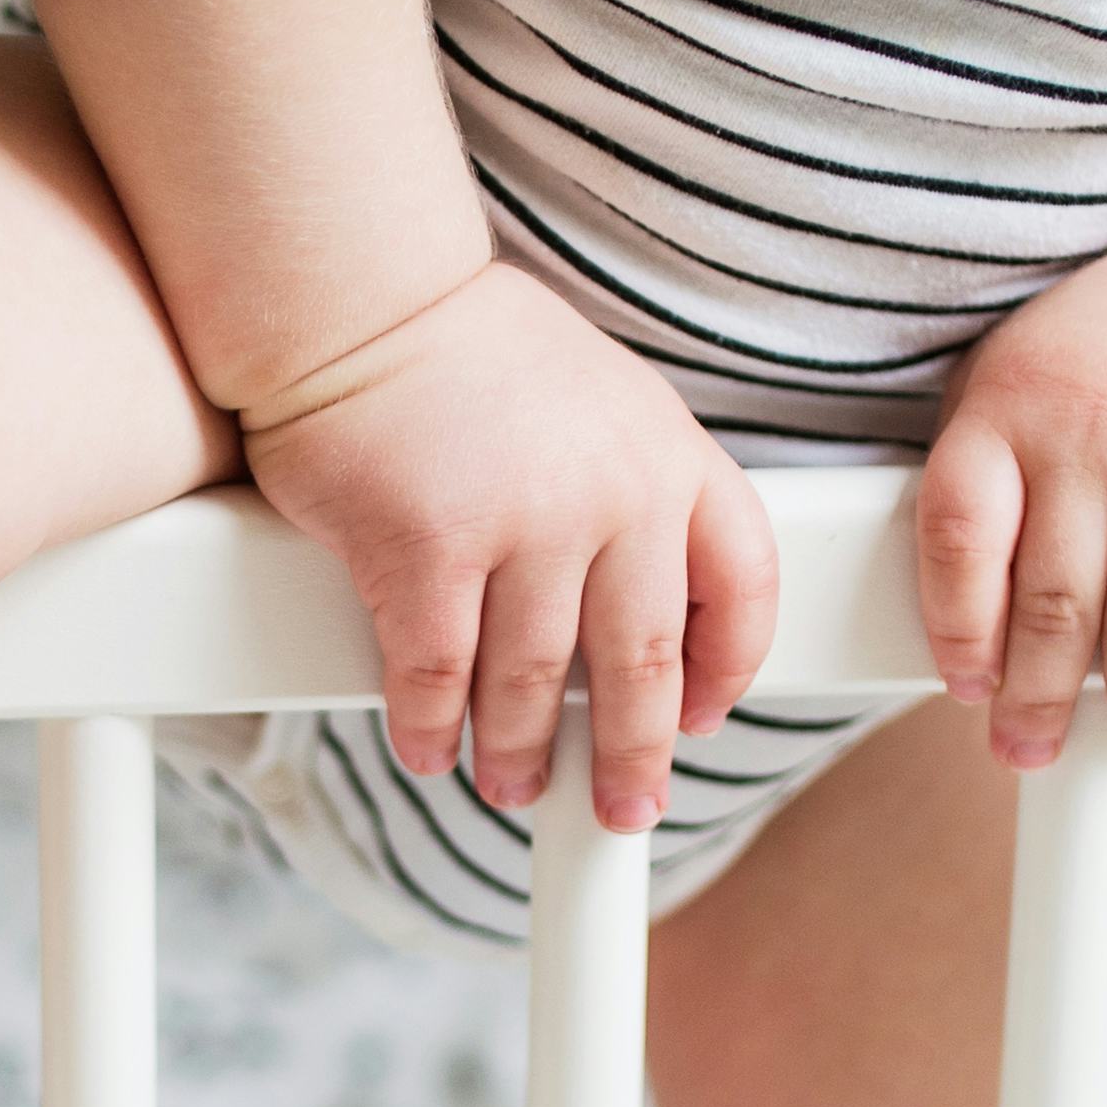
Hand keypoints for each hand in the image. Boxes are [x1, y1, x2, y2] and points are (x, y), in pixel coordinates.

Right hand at [239, 262, 775, 830]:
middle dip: (633, 757)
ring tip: (509, 784)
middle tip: (622, 809)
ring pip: (534, 684)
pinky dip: (428, 727)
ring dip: (519, 753)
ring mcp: (523, 524)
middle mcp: (614, 494)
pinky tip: (427, 745)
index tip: (703, 718)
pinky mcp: (427, 550)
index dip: (730, 668)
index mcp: (670, 455)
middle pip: (645, 665)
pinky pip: (436, 676)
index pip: (743, 584)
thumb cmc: (467, 353)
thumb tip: (626, 619)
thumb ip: (631, 493)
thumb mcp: (599, 404)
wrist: (363, 296)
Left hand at [915, 237, 1106, 767]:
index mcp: (1011, 399)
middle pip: (1052, 604)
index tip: (969, 687)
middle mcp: (1095, 421)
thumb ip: (1000, 483)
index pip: (959, 540)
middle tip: (1033, 746)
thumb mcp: (1035, 382)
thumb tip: (982, 639)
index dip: (958, 632)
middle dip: (1038, 699)